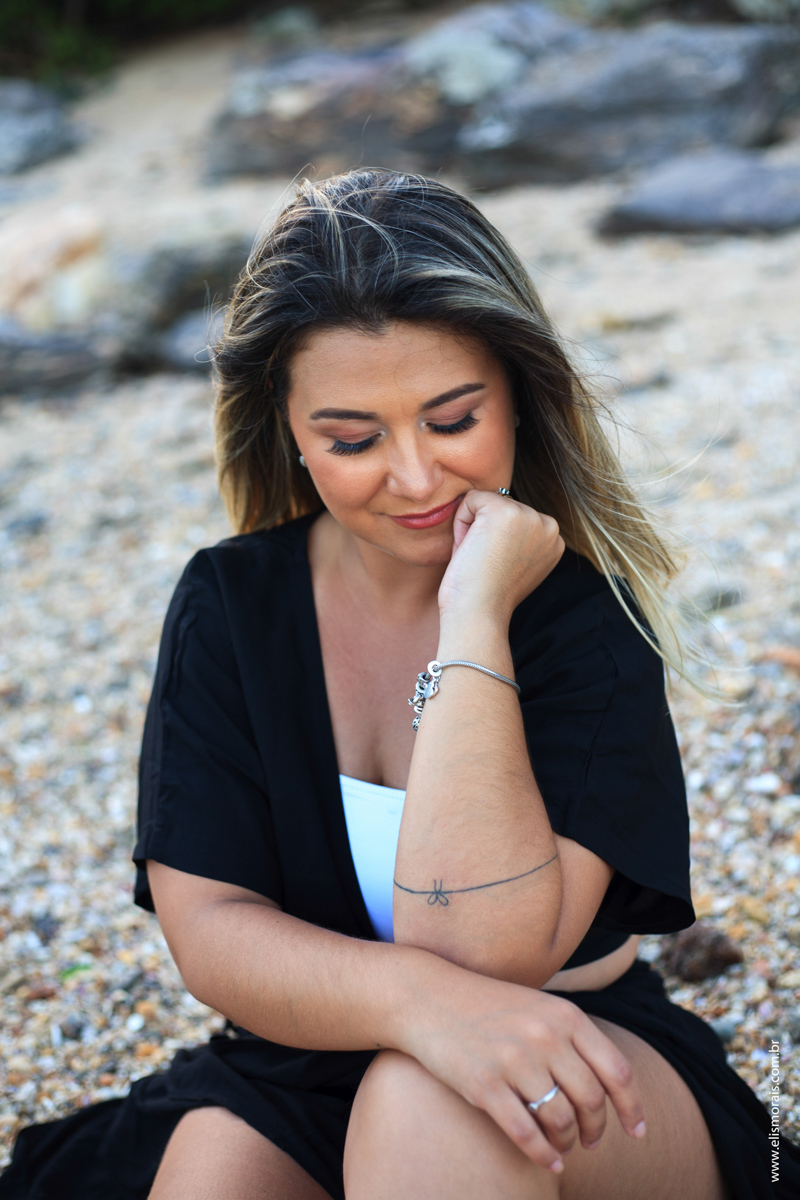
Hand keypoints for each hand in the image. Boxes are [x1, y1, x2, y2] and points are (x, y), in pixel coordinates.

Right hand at [401, 969, 645, 1172]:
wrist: (428, 997)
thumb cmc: (488, 1006)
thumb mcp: (539, 1007)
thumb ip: (572, 1038)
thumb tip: (609, 1086)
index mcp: (565, 1015)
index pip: (617, 1071)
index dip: (632, 1108)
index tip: (638, 1132)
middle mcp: (545, 1036)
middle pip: (592, 1100)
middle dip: (597, 1129)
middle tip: (591, 1141)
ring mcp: (515, 1060)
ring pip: (561, 1119)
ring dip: (567, 1141)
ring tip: (563, 1146)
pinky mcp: (484, 1084)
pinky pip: (527, 1133)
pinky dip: (544, 1155)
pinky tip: (549, 1161)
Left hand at [438, 490, 563, 625]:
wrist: (478, 614)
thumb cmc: (484, 596)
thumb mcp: (511, 562)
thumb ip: (515, 538)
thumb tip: (497, 515)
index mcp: (553, 540)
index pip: (514, 519)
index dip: (495, 542)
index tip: (496, 569)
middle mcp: (549, 526)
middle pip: (500, 507)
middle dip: (484, 532)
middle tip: (485, 565)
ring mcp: (530, 516)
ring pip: (485, 503)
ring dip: (473, 529)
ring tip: (479, 559)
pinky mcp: (505, 511)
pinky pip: (470, 499)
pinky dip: (461, 523)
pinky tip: (471, 549)